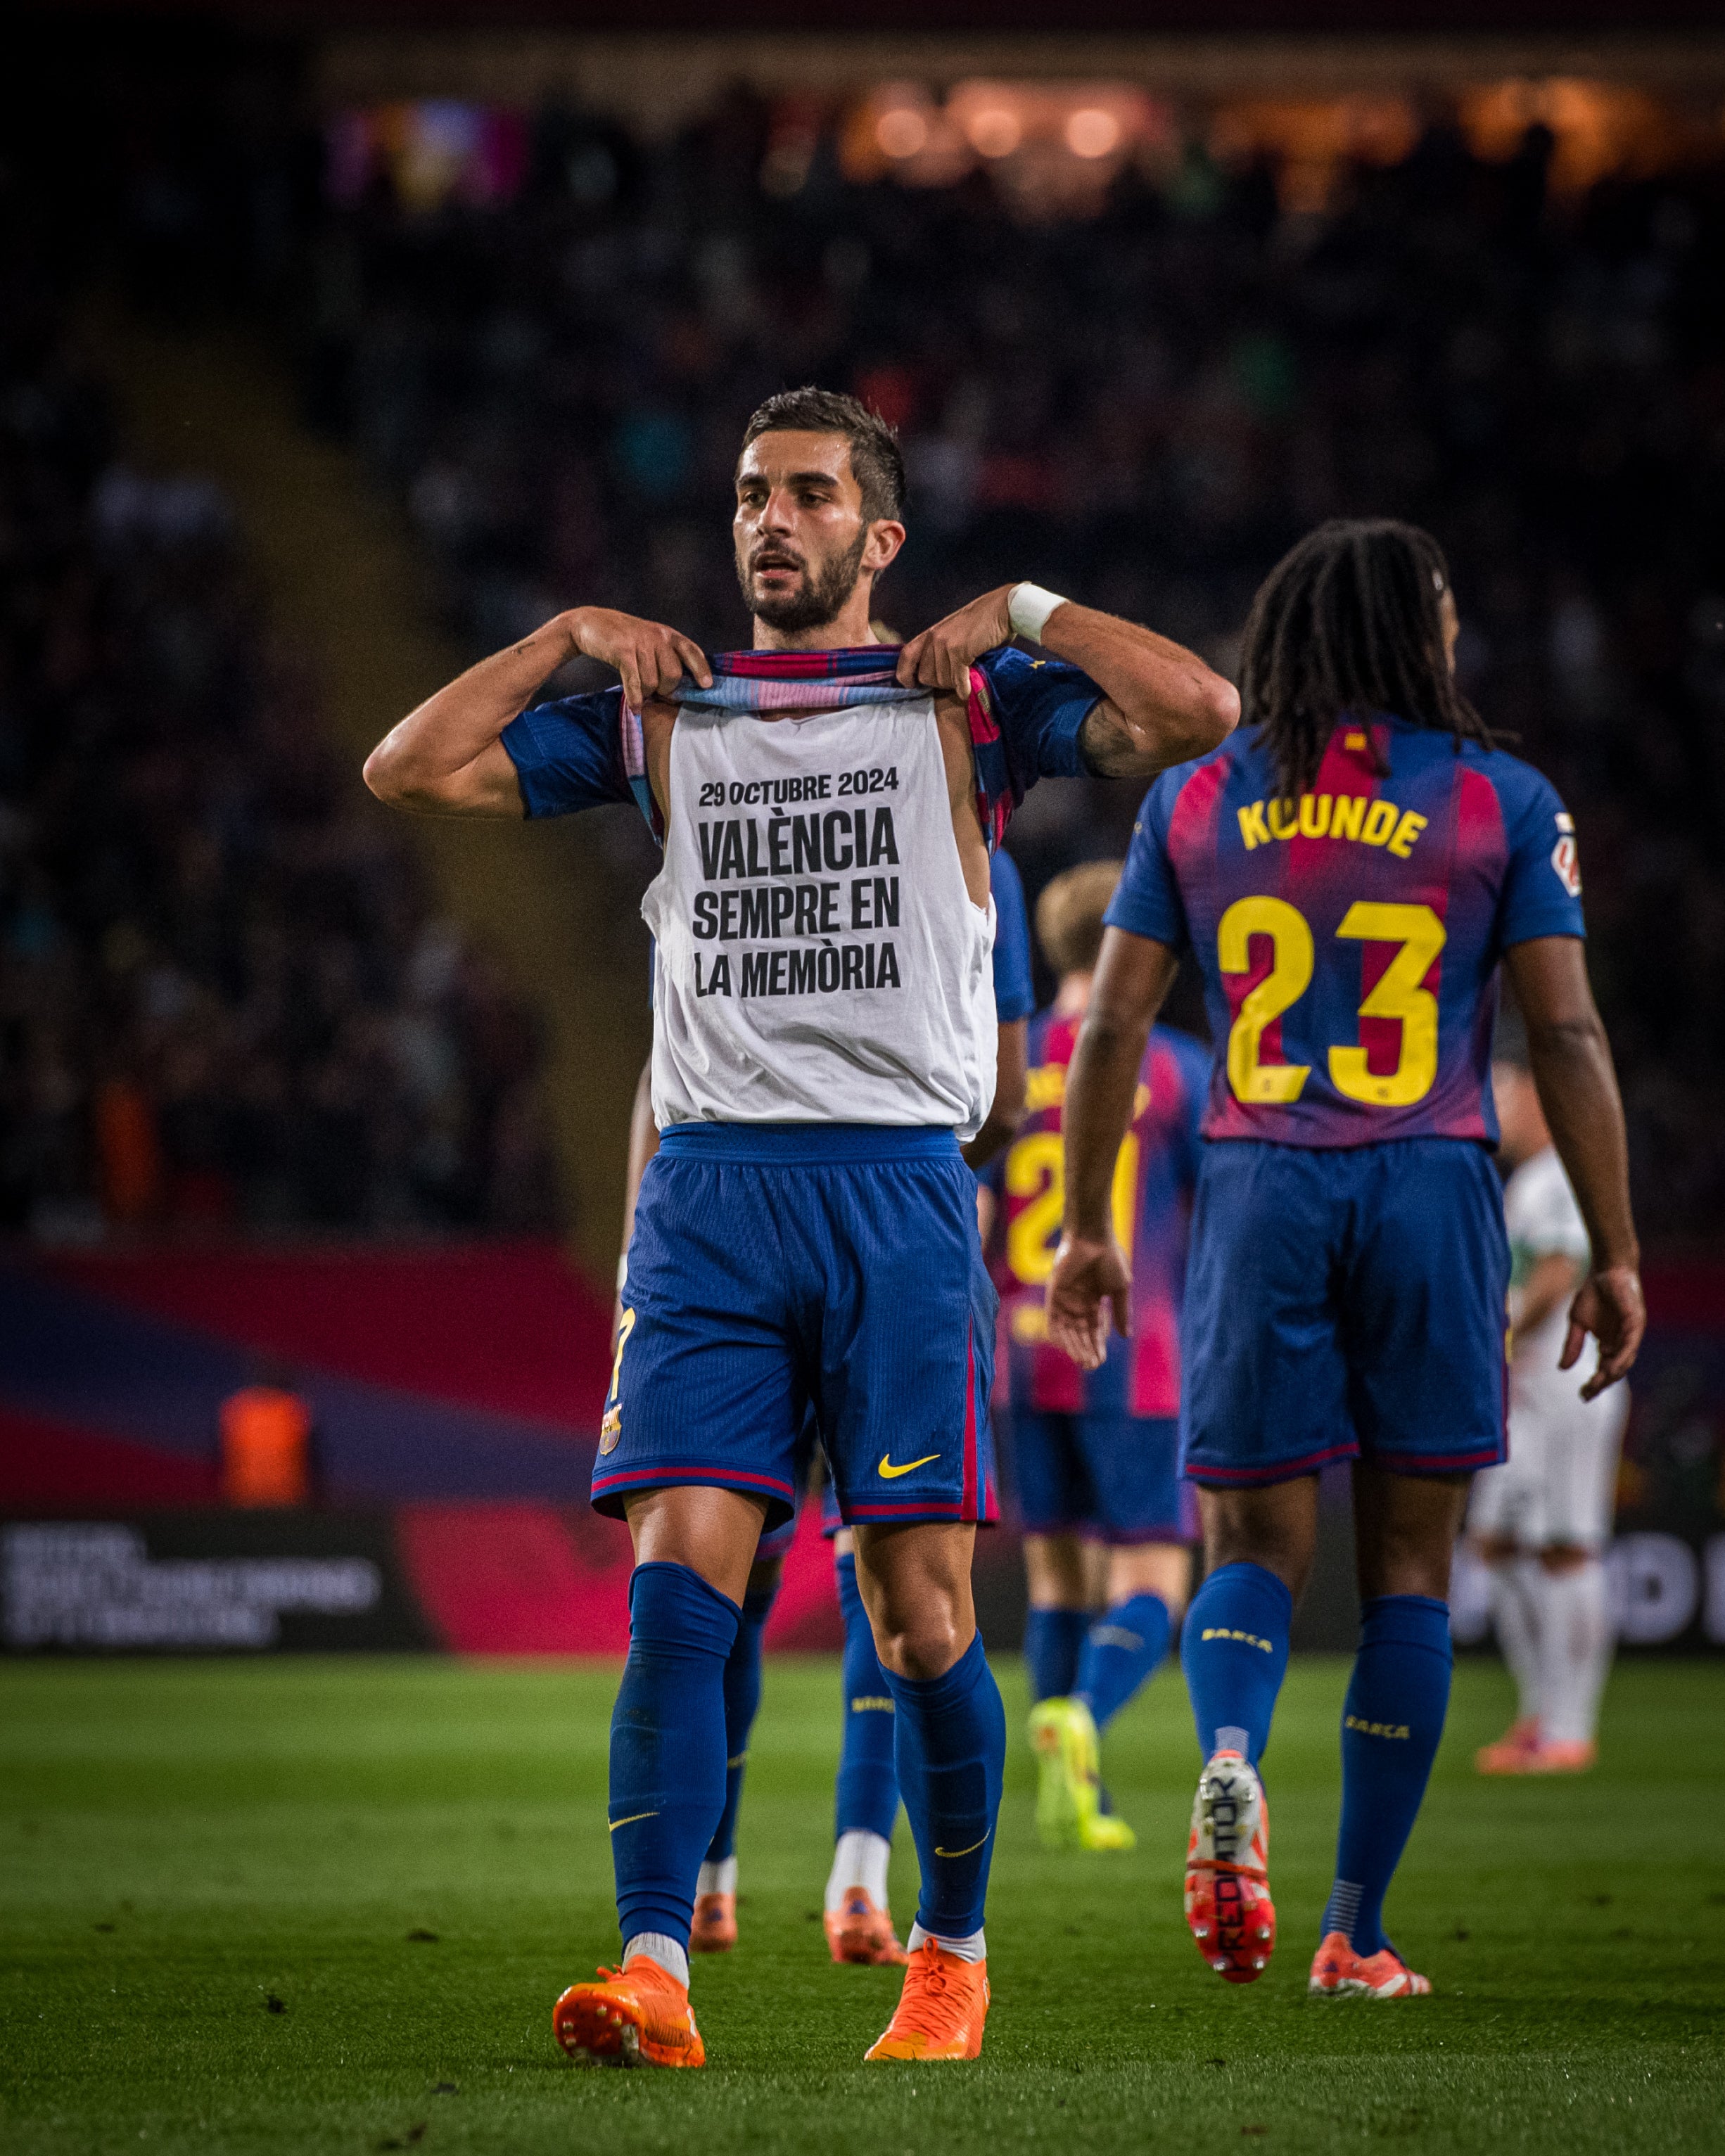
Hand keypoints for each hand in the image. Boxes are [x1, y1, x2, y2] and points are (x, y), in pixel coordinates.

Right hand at [570, 607, 710, 709]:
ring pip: (653, 682)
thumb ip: (666, 657)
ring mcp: (640, 642)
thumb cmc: (623, 638)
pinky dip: (635, 698)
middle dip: (666, 690)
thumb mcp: (649, 640)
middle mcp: (657, 636)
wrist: (590, 624)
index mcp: (667, 634)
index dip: (701, 670)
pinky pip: (634, 682)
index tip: (706, 685)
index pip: (692, 651)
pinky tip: (634, 707)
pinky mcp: (623, 651)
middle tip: (656, 693)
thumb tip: (681, 687)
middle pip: (673, 675)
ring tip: (639, 692)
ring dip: (646, 693)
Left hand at [896, 585, 1014, 694]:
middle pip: (925, 676)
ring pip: (941, 680)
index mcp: (930, 633)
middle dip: (939, 683)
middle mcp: (933, 637)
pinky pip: (956, 678)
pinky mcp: (959, 650)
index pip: (905, 657)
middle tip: (955, 680)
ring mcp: (945, 643)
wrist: (1003, 609)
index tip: (913, 685)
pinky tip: (967, 691)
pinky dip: (963, 688)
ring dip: (954, 684)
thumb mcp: (955, 633)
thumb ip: (942, 650)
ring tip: (966, 676)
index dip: (905, 675)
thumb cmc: (983, 623)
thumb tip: (936, 675)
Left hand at [1046, 1230, 1131, 1372]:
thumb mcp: (1120, 1290)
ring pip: (1067, 1331)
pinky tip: (1065, 1347)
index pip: (1095, 1331)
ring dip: (1073, 1346)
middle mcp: (1078, 1304)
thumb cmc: (1110, 1259)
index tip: (1101, 1361)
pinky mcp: (1053, 1294)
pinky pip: (1052, 1320)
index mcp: (1095, 1303)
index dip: (1097, 1346)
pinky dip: (1058, 1334)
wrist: (1093, 1238)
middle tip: (1091, 1366)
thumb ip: (1120, 1313)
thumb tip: (1126, 1336)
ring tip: (1082, 1360)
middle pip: (1080, 1334)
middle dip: (1086, 1350)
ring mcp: (1065, 1300)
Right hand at [1560, 1262, 1644, 1399]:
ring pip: (1625, 1361)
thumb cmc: (1593, 1294)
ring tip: (1597, 1384)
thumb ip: (1572, 1345)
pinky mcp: (1636, 1323)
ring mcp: (1631, 1334)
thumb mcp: (1576, 1323)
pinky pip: (1631, 1345)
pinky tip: (1611, 1366)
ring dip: (1612, 1374)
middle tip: (1586, 1393)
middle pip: (1615, 1371)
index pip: (1604, 1370)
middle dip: (1601, 1383)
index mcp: (1609, 1345)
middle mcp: (1622, 1343)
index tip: (1582, 1395)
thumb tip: (1562, 1368)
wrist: (1605, 1270)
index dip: (1595, 1384)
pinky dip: (1622, 1357)